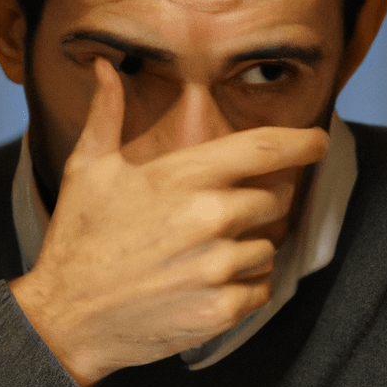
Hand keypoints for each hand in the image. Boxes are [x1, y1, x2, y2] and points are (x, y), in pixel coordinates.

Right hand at [10, 58, 328, 386]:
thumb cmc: (78, 243)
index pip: (264, 148)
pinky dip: (243, 289)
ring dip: (247, 252)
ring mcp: (218, 266)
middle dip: (256, 206)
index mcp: (184, 177)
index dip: (302, 142)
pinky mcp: (221, 309)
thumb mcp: (87, 171)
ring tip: (201, 259)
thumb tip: (106, 67)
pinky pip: (261, 290)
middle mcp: (210, 218)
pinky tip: (206, 286)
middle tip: (218, 221)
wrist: (67, 318)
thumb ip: (107, 115)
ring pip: (268, 249)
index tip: (318, 142)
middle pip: (274, 200)